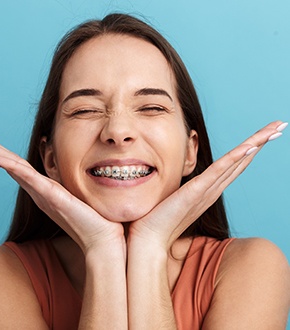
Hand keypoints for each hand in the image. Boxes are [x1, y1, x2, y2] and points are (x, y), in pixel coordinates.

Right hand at [0, 133, 124, 255]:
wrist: (101, 238)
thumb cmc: (91, 218)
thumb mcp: (74, 195)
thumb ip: (65, 184)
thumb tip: (65, 173)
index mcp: (43, 189)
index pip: (18, 166)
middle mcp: (39, 191)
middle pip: (10, 165)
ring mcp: (43, 194)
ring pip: (14, 168)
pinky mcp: (53, 197)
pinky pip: (29, 179)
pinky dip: (12, 168)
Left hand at [128, 121, 286, 250]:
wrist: (150, 238)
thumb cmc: (160, 219)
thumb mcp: (176, 197)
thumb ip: (184, 189)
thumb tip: (181, 182)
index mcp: (208, 190)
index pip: (234, 165)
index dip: (250, 149)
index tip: (265, 134)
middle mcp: (213, 189)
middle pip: (242, 161)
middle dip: (261, 142)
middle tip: (280, 126)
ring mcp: (206, 190)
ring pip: (236, 162)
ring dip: (256, 144)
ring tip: (275, 129)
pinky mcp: (196, 191)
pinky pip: (219, 171)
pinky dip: (235, 159)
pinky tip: (250, 147)